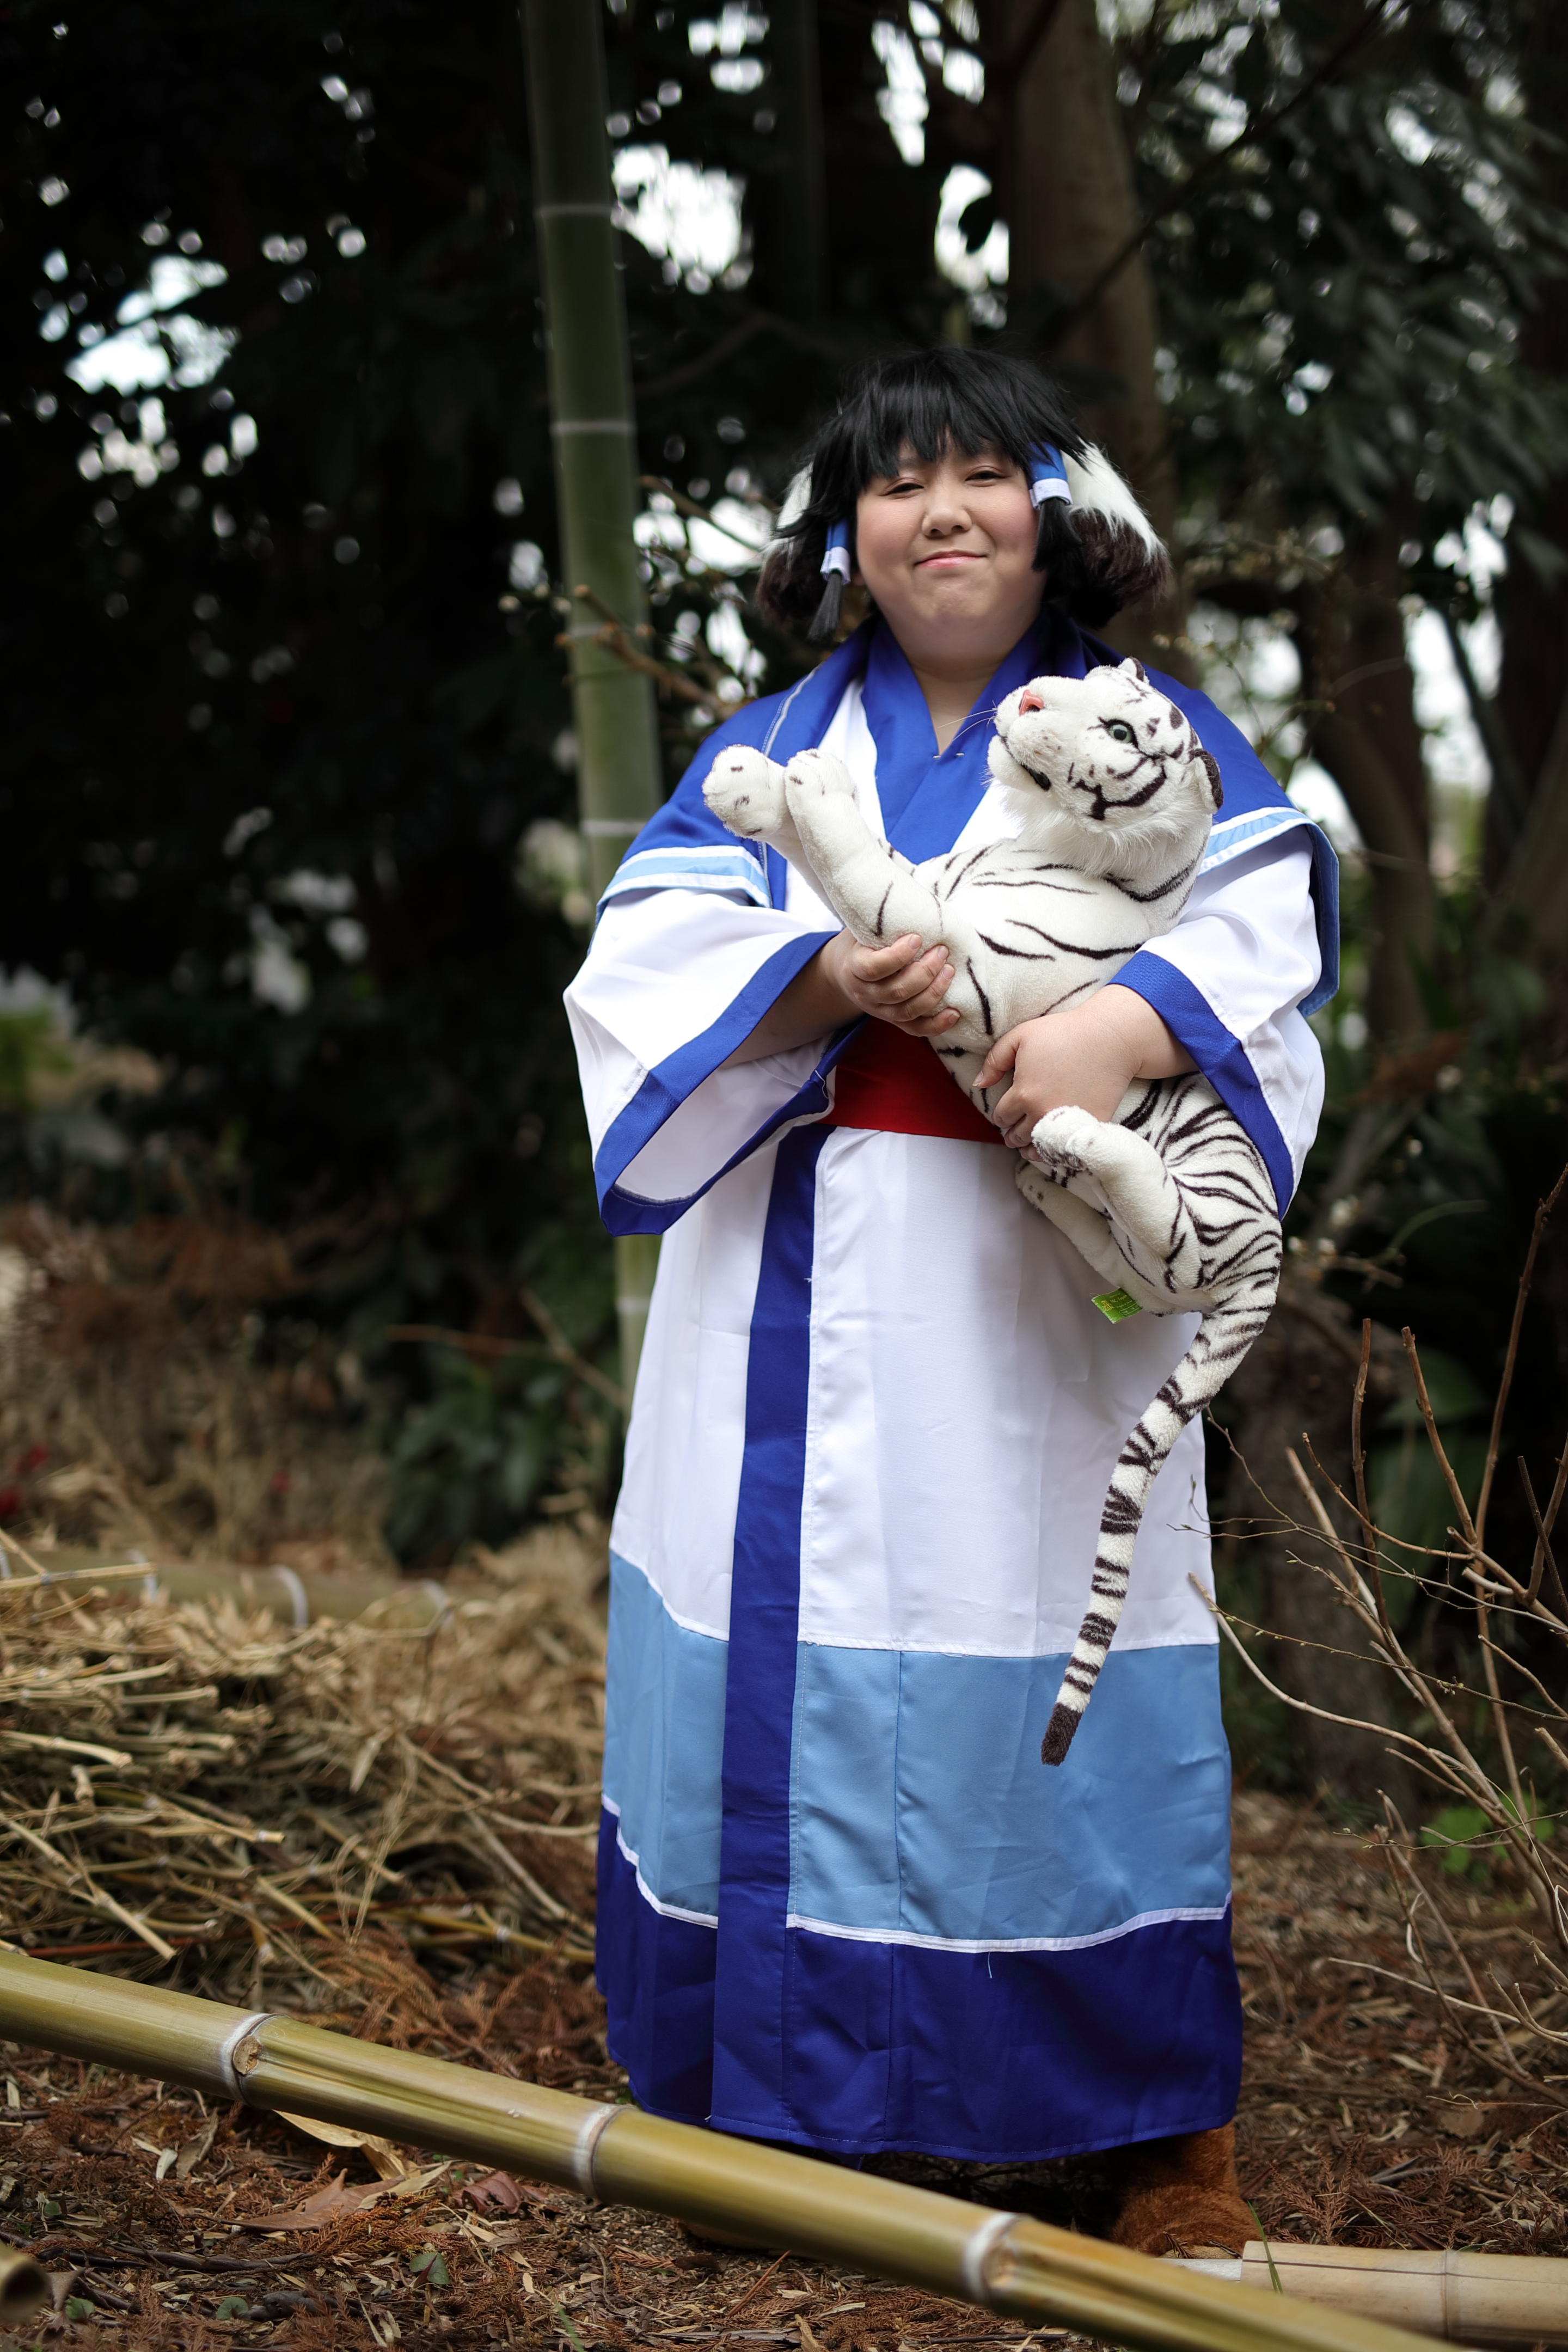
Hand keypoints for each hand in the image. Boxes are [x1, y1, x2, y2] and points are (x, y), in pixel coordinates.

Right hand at [723, 931, 956, 1066]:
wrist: (845, 969)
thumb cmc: (861, 938)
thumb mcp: (863, 922)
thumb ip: (882, 911)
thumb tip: (917, 880)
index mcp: (853, 966)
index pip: (873, 968)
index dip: (896, 956)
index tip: (916, 938)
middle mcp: (865, 993)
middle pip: (896, 990)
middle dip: (923, 972)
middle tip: (941, 952)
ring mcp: (880, 1010)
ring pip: (908, 1011)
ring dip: (933, 993)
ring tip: (950, 971)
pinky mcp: (895, 1021)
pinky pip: (915, 1030)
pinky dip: (936, 1025)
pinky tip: (955, 1013)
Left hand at [976, 986, 1193, 1150]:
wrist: (1111, 1038)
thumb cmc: (1064, 1032)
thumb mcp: (1020, 1037)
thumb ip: (994, 1060)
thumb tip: (978, 1084)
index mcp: (1023, 1094)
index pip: (1001, 1117)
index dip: (1001, 1115)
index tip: (1006, 1112)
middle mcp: (1042, 1114)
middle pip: (1016, 1137)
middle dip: (1012, 1133)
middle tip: (1013, 1131)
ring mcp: (1066, 1124)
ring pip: (1038, 1149)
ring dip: (1029, 1147)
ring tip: (1028, 1143)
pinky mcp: (1089, 1127)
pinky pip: (1064, 1151)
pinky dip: (1054, 1151)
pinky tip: (1051, 1145)